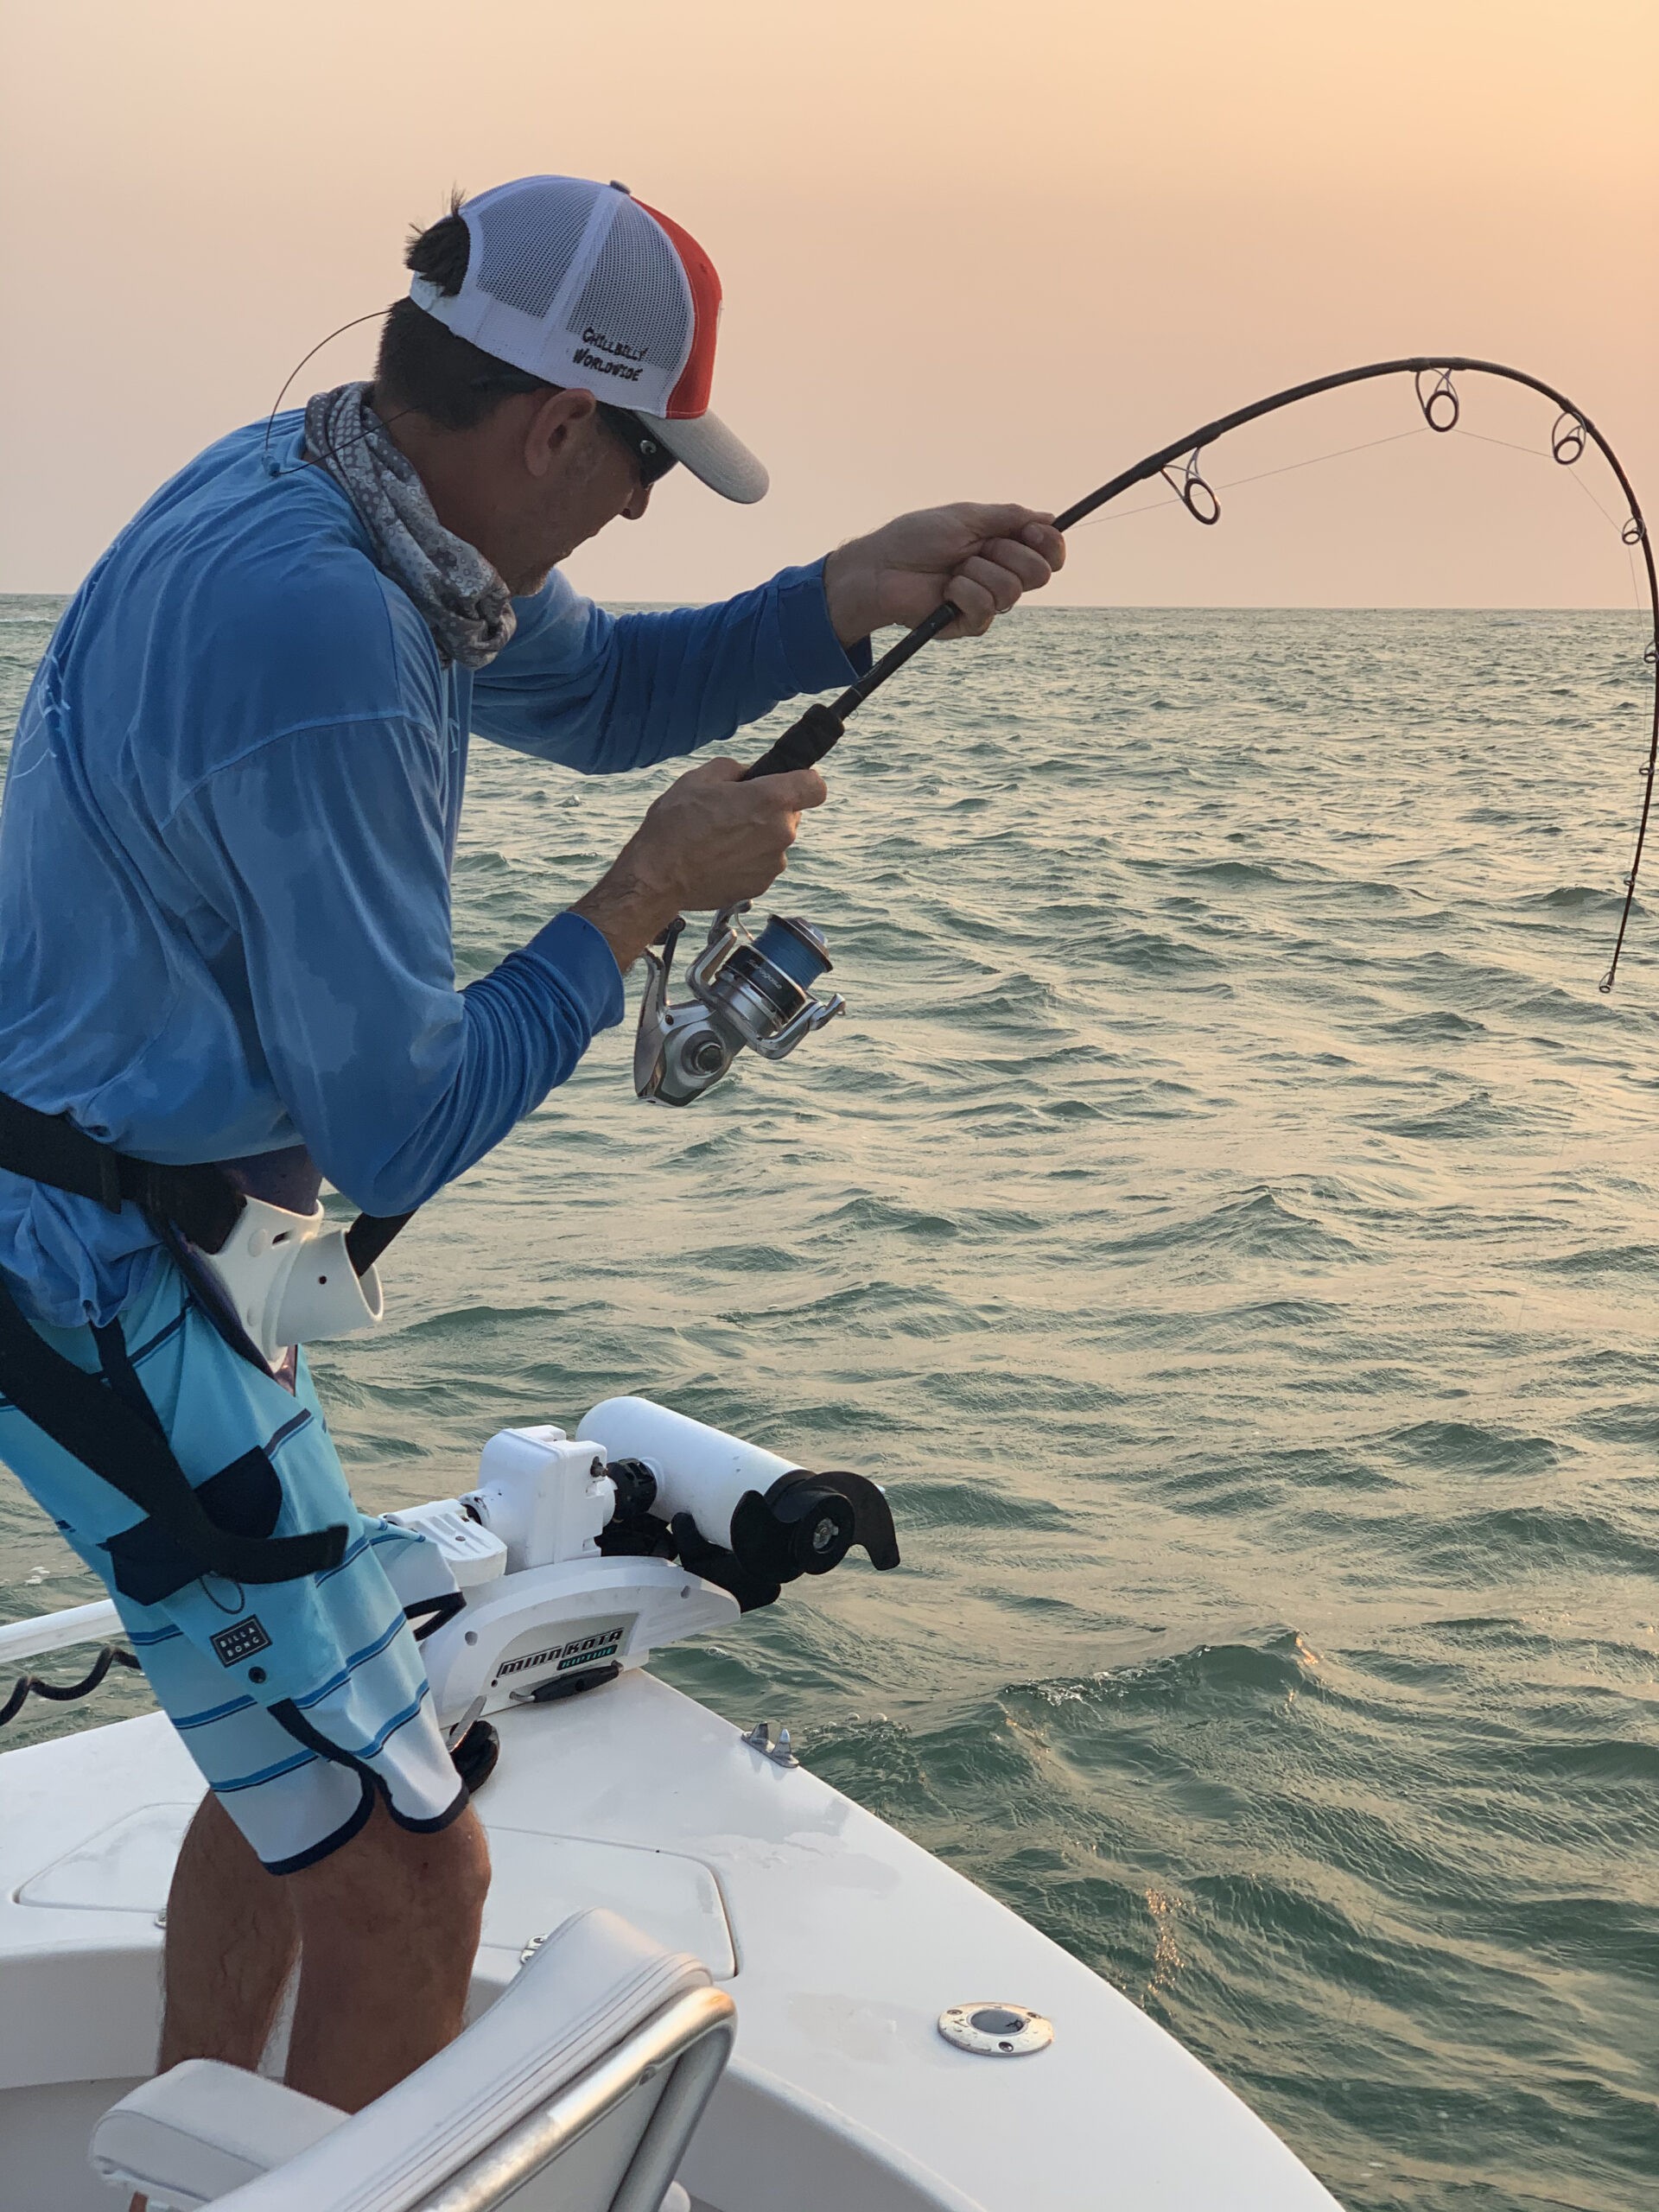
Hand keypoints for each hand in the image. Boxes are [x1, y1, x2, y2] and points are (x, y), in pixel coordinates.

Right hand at [570, 756, 827, 971]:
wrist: (658, 877)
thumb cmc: (675, 824)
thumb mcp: (700, 778)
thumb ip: (736, 769)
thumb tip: (750, 775)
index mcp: (771, 799)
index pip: (816, 785)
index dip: (803, 781)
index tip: (788, 782)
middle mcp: (781, 832)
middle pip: (791, 814)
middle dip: (770, 809)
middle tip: (734, 811)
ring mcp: (773, 863)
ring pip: (775, 840)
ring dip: (758, 836)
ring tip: (720, 838)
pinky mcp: (761, 885)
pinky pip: (763, 864)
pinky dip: (748, 860)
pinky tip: (719, 858)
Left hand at [822, 503, 1064, 645]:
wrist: (882, 568)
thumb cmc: (916, 538)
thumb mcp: (967, 517)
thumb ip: (1010, 517)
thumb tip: (1050, 518)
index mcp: (1004, 545)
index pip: (1049, 552)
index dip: (1049, 543)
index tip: (1031, 531)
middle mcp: (1002, 573)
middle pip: (1040, 573)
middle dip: (1009, 554)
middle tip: (977, 548)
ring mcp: (988, 601)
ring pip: (1012, 590)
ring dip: (979, 571)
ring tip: (953, 568)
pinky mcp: (971, 623)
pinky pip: (986, 607)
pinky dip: (964, 591)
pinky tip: (945, 589)